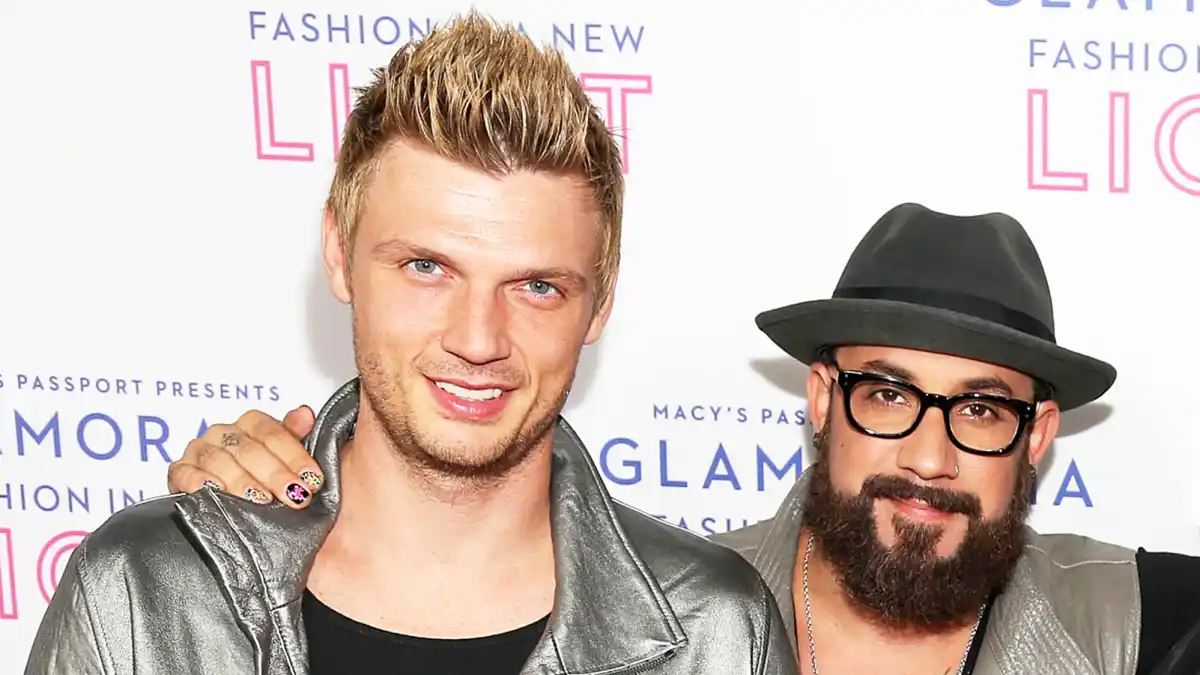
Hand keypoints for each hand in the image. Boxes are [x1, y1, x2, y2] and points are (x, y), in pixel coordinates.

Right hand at [166, 406, 319, 507]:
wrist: (234, 502)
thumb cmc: (263, 478)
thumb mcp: (284, 457)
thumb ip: (294, 435)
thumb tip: (305, 413)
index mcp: (251, 423)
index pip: (273, 433)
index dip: (295, 456)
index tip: (312, 480)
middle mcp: (224, 433)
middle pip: (249, 449)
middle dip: (275, 474)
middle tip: (294, 495)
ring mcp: (200, 450)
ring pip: (220, 460)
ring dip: (241, 480)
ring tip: (260, 500)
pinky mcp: (179, 471)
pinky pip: (185, 473)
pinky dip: (198, 481)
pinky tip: (214, 490)